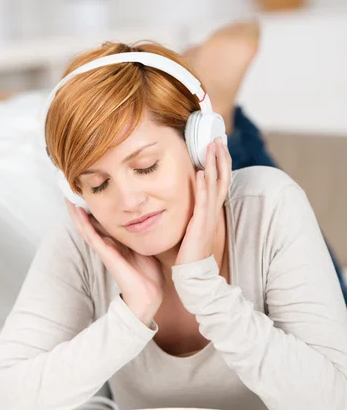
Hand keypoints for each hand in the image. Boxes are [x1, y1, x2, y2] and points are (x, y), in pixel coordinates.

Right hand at [65, 199, 164, 324]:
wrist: (148, 294)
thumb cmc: (149, 273)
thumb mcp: (145, 247)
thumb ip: (143, 235)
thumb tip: (150, 220)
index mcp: (116, 242)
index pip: (101, 223)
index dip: (93, 209)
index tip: (87, 192)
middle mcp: (108, 244)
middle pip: (89, 223)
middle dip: (79, 208)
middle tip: (70, 191)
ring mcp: (105, 249)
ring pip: (85, 228)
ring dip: (76, 213)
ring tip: (67, 198)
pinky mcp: (106, 254)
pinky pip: (92, 236)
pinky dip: (84, 223)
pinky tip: (78, 212)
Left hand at [174, 137, 231, 265]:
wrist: (194, 272)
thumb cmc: (192, 249)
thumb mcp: (195, 224)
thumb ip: (195, 209)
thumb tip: (189, 196)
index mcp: (213, 208)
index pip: (220, 180)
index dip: (221, 162)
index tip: (218, 144)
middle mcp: (213, 209)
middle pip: (221, 177)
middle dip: (220, 157)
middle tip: (217, 137)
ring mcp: (208, 216)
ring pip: (213, 185)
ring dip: (212, 165)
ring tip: (211, 147)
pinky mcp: (200, 223)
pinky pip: (202, 202)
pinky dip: (202, 186)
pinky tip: (200, 173)